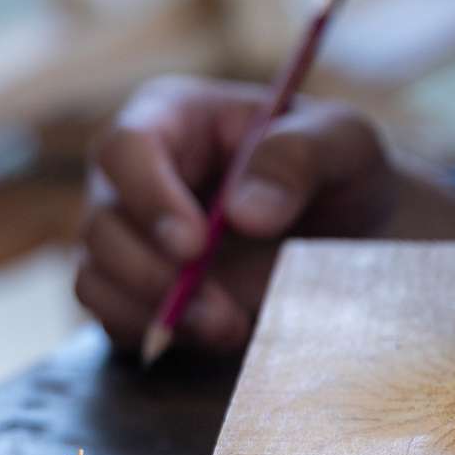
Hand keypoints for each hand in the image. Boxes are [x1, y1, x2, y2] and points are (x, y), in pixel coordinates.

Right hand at [74, 76, 454, 354]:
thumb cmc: (343, 171)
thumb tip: (243, 213)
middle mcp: (134, 176)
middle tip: (221, 311)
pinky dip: (155, 336)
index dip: (148, 198)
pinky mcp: (135, 290)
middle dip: (151, 275)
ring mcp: (129, 236)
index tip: (194, 246)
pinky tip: (216, 335)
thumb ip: (300, 156)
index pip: (125, 148)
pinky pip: (112, 318)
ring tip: (229, 327)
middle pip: (100, 223)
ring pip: (94, 278)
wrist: (359, 235)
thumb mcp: (347, 143)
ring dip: (152, 313)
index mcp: (172, 118)